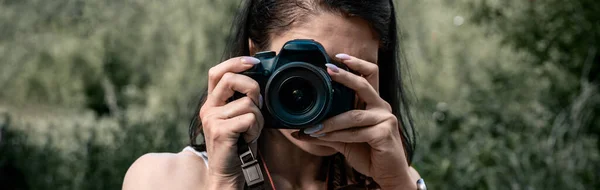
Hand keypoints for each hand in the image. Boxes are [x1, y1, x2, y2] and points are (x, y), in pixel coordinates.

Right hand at [199, 56, 264, 188]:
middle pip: (230, 79)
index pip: (217, 72)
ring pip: (247, 103)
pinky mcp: (220, 131)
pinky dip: (255, 129)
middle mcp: (208, 108)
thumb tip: (260, 80)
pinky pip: (248, 119)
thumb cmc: (237, 144)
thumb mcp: (239, 117)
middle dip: (252, 87)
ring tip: (251, 131)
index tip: (254, 62)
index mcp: (212, 101)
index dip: (236, 62)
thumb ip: (244, 99)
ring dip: (258, 118)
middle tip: (258, 104)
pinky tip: (248, 138)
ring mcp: (212, 119)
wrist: (227, 172)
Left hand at [293, 54, 415, 189]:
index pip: (370, 75)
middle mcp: (381, 107)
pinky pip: (355, 132)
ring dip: (330, 122)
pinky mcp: (384, 134)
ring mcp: (385, 119)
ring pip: (353, 115)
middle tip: (327, 69)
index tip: (338, 57)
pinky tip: (325, 138)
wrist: (387, 174)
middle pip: (364, 84)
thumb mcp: (344, 139)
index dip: (356, 63)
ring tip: (313, 127)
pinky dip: (337, 136)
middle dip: (344, 75)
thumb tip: (299, 131)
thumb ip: (326, 132)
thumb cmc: (369, 153)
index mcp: (374, 103)